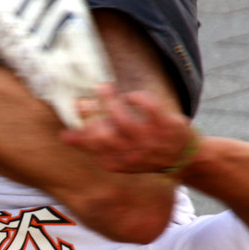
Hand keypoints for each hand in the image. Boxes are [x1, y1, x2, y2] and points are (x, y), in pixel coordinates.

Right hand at [61, 84, 194, 173]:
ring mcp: (148, 140)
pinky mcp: (164, 125)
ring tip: (103, 88)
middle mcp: (130, 153)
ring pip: (122, 118)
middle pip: (103, 135)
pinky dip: (137, 98)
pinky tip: (131, 97)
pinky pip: (148, 106)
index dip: (78, 132)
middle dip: (91, 115)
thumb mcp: (118, 153)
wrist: (182, 158)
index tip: (71, 116)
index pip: (92, 146)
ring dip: (109, 100)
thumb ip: (95, 140)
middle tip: (84, 99)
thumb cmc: (143, 151)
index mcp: (116, 162)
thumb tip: (67, 131)